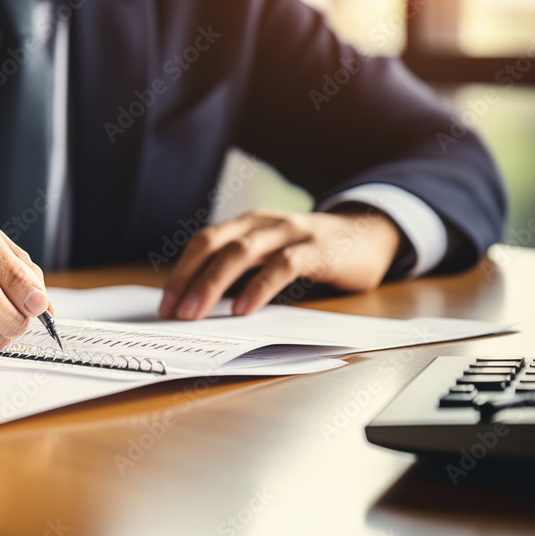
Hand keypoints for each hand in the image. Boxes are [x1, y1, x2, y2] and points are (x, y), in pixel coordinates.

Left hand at [158, 207, 402, 319]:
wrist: (370, 236)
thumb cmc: (311, 253)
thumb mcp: (271, 256)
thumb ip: (243, 273)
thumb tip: (200, 304)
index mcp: (247, 224)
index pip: (203, 242)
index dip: (181, 271)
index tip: (164, 303)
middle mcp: (263, 223)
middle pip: (215, 244)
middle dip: (188, 278)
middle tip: (171, 311)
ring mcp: (290, 232)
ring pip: (241, 252)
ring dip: (213, 283)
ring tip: (195, 313)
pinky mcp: (317, 249)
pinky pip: (281, 266)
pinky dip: (259, 288)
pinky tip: (243, 310)